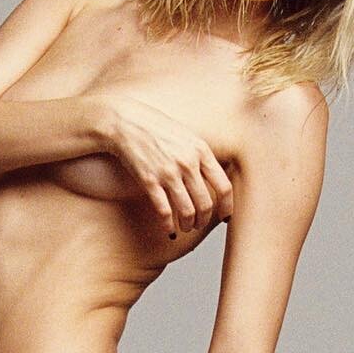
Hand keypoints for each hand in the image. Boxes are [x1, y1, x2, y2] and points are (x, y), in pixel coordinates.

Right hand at [97, 93, 233, 237]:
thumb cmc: (157, 129)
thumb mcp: (188, 137)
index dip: (227, 206)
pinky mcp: (150, 181)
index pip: (224, 186)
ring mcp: (168, 173)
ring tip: (186, 227)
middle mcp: (187, 163)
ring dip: (188, 225)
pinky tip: (169, 230)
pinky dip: (168, 225)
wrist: (127, 122)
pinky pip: (164, 211)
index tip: (224, 217)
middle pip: (206, 203)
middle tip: (199, 224)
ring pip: (187, 211)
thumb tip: (214, 181)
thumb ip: (202, 157)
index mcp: (201, 151)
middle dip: (204, 220)